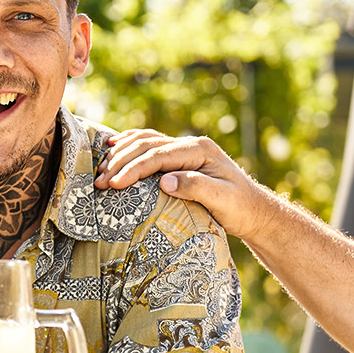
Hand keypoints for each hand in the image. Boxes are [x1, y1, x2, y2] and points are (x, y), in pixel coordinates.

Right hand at [96, 130, 280, 239]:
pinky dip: (128, 147)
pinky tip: (112, 150)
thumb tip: (165, 181)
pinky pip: (149, 145)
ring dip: (120, 154)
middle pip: (146, 145)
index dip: (133, 168)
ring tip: (100, 171)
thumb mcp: (222, 200)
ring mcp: (184, 149)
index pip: (158, 155)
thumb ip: (196, 187)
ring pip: (144, 141)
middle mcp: (190, 144)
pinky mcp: (179, 158)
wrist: (254, 210)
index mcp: (199, 150)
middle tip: (98, 182)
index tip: (113, 184)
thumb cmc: (240, 208)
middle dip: (120, 162)